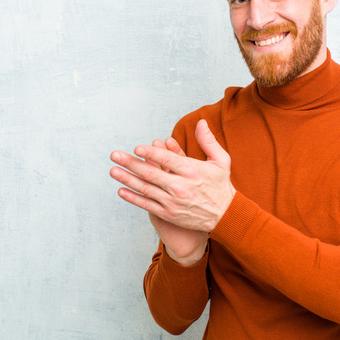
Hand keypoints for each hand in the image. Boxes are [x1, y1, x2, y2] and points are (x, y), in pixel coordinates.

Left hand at [110, 120, 234, 246]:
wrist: (226, 216)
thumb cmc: (221, 186)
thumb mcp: (221, 160)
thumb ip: (208, 141)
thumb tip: (201, 122)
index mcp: (193, 172)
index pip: (168, 160)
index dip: (151, 154)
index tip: (137, 148)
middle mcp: (181, 187)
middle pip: (151, 173)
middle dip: (131, 163)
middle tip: (115, 155)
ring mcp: (173, 202)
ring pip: (146, 189)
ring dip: (127, 179)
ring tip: (113, 170)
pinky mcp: (169, 214)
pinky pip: (147, 205)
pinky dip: (133, 198)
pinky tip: (121, 190)